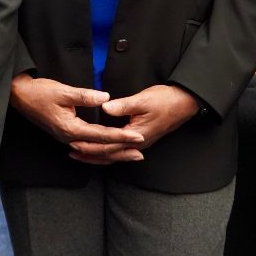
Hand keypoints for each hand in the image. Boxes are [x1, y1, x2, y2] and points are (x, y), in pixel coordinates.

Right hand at [11, 74, 143, 158]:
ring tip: (130, 153)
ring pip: (94, 149)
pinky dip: (101, 148)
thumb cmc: (40, 92)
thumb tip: (106, 98)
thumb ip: (85, 96)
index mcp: (71, 129)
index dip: (121, 136)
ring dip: (113, 151)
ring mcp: (67, 138)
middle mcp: (70, 138)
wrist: (20, 96)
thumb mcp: (63, 91)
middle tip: (141, 152)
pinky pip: (87, 146)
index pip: (102, 135)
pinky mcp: (66, 134)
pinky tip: (108, 149)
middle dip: (121, 150)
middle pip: (100, 148)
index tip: (138, 137)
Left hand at [69, 84, 198, 164]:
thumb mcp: (142, 100)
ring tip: (81, 154)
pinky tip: (102, 148)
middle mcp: (137, 144)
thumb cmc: (164, 101)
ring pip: (115, 155)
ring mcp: (140, 143)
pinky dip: (108, 151)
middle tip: (72, 152)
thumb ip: (123, 106)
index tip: (74, 143)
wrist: (184, 103)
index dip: (90, 145)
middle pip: (109, 155)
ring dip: (98, 155)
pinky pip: (121, 150)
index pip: (108, 146)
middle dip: (90, 154)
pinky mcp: (141, 138)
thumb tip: (104, 108)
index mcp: (135, 136)